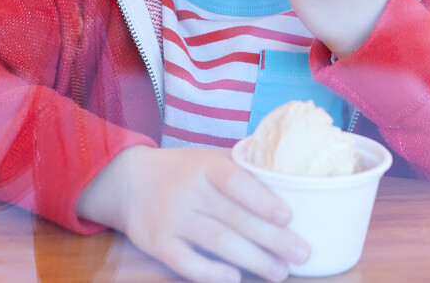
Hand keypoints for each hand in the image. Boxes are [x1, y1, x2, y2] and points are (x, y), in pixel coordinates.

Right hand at [76, 146, 309, 282]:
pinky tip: (235, 278)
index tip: (289, 216)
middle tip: (301, 253)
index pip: (236, 181)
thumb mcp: (209, 158)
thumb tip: (291, 174)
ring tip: (280, 271)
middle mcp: (188, 191)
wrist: (128, 181)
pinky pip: (185, 261)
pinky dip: (211, 272)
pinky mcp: (157, 242)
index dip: (262, 199)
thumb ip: (243, 167)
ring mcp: (171, 218)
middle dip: (271, 238)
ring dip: (252, 259)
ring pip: (216, 241)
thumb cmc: (183, 171)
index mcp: (206, 166)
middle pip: (233, 217)